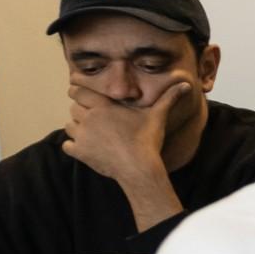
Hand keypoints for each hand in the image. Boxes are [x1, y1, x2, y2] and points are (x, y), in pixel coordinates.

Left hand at [61, 79, 188, 219]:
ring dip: (76, 128)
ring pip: (69, 126)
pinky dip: (73, 147)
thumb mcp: (158, 116)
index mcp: (103, 106)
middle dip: (81, 110)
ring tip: (90, 133)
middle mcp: (89, 118)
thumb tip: (187, 85)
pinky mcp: (80, 152)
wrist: (139, 168)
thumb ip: (169, 98)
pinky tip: (84, 148)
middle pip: (73, 108)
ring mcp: (83, 136)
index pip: (78, 90)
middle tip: (92, 117)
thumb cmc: (148, 140)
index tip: (77, 89)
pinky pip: (67, 146)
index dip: (77, 89)